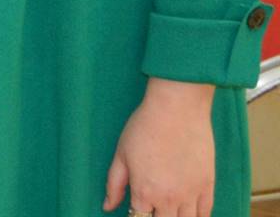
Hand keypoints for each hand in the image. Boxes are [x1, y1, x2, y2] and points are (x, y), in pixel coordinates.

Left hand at [103, 77, 214, 216]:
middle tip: (151, 207)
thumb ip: (114, 184)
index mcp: (144, 192)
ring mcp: (192, 194)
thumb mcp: (121, 155)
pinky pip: (205, 213)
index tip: (135, 209)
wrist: (177, 109)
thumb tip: (108, 206)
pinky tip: (189, 213)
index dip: (135, 216)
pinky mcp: (208, 185)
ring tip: (168, 210)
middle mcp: (169, 199)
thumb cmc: (144, 127)